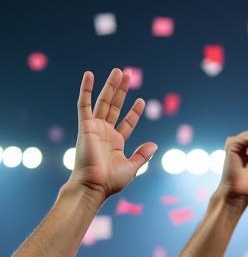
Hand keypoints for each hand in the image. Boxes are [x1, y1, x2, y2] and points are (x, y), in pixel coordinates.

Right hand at [68, 69, 155, 198]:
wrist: (94, 185)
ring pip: (103, 101)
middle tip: (128, 74)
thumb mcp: (132, 168)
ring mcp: (94, 128)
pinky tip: (89, 74)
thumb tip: (154, 145)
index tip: (141, 100)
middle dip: (121, 91)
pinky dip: (85, 89)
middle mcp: (105, 132)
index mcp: (116, 142)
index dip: (134, 112)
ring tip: (119, 71)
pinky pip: (83, 104)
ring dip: (110, 86)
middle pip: (114, 106)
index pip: (126, 122)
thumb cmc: (111, 181)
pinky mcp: (85, 126)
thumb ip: (142, 155)